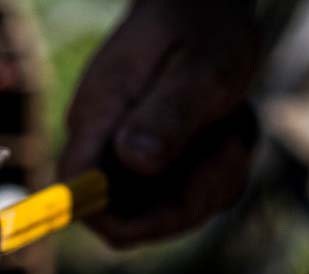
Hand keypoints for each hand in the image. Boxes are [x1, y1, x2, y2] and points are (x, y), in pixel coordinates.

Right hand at [60, 0, 261, 246]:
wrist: (207, 5)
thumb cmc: (202, 26)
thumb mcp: (202, 67)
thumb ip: (170, 113)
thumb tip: (135, 159)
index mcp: (99, 118)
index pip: (76, 192)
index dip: (110, 216)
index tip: (173, 205)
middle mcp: (106, 146)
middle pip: (130, 216)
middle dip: (189, 200)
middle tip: (228, 148)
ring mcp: (130, 158)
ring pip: (168, 211)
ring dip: (213, 183)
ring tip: (232, 127)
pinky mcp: (158, 164)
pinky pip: (189, 198)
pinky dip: (221, 175)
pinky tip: (230, 131)